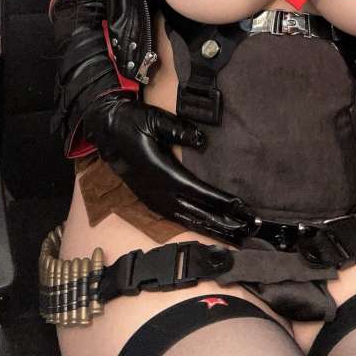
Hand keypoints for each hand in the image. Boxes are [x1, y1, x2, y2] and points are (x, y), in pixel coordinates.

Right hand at [82, 91, 254, 244]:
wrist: (106, 130)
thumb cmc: (133, 121)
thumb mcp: (155, 119)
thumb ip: (178, 129)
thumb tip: (202, 140)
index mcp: (162, 172)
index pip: (197, 191)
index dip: (221, 201)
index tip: (242, 208)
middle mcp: (158, 191)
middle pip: (196, 213)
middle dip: (223, 222)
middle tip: (249, 229)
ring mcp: (152, 199)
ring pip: (187, 219)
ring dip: (212, 228)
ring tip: (236, 235)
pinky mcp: (150, 200)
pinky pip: (176, 218)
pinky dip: (196, 225)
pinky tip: (209, 229)